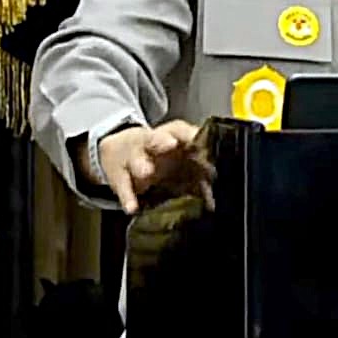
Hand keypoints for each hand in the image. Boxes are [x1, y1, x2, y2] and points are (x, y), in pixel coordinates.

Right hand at [91, 120, 213, 213]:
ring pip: (137, 158)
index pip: (180, 130)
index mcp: (169, 135)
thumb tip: (219, 195)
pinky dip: (128, 197)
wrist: (118, 151)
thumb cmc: (159, 156)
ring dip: (142, 165)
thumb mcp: (178, 158)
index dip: (190, 134)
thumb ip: (199, 173)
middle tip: (170, 144)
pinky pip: (123, 187)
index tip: (200, 139)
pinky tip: (132, 207)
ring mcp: (132, 157)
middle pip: (156, 138)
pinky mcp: (119, 175)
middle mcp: (150, 142)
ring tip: (146, 172)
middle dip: (163, 140)